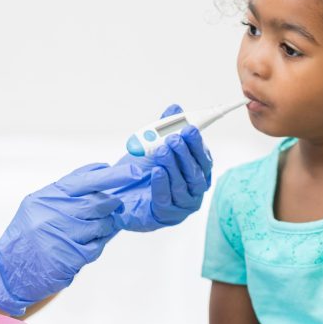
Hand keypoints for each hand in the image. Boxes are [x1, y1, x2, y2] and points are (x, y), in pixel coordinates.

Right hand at [0, 162, 143, 314]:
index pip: (86, 179)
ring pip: (102, 224)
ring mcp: (63, 235)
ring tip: (92, 229)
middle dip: (113, 202)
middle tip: (118, 203)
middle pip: (98, 202)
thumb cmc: (27, 235)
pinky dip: (96, 244)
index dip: (113, 174)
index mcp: (48, 196)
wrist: (9, 271)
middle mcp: (54, 213)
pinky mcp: (70, 257)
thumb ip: (67, 192)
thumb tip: (102, 174)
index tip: (134, 170)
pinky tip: (85, 245)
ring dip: (105, 226)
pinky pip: (97, 246)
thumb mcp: (39, 205)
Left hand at [114, 104, 213, 231]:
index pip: (203, 158)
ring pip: (183, 186)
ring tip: (162, 151)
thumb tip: (175, 108)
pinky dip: (162, 184)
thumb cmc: (141, 171)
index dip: (197, 144)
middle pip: (196, 172)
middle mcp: (194, 190)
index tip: (190, 129)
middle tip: (174, 139)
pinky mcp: (166, 215)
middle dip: (185, 153)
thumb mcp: (152, 145)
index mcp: (196, 172)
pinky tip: (157, 171)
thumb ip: (164, 128)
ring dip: (173, 166)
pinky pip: (166, 199)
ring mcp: (182, 205)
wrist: (119, 193)